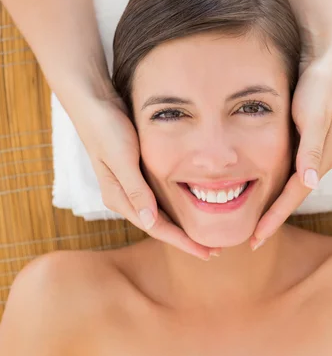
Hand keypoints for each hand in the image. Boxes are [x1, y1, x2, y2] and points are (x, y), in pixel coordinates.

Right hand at [73, 95, 213, 259]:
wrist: (93, 103)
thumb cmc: (107, 129)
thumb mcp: (123, 158)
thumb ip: (135, 189)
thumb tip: (149, 221)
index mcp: (119, 197)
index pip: (155, 227)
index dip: (181, 242)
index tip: (205, 253)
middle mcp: (124, 196)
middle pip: (159, 224)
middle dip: (185, 239)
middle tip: (214, 250)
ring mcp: (129, 184)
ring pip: (160, 212)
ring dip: (182, 224)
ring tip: (206, 233)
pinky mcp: (135, 172)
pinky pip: (159, 196)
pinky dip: (176, 205)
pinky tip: (190, 205)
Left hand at [250, 42, 331, 249]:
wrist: (328, 62)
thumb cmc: (319, 87)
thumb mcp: (313, 116)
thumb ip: (311, 149)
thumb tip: (311, 183)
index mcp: (322, 158)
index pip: (294, 196)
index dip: (274, 217)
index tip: (256, 238)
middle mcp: (319, 161)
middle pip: (292, 197)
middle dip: (272, 218)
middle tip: (251, 239)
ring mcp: (313, 153)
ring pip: (290, 187)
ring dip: (273, 204)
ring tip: (253, 222)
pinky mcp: (306, 143)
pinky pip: (289, 172)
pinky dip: (274, 185)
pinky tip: (261, 190)